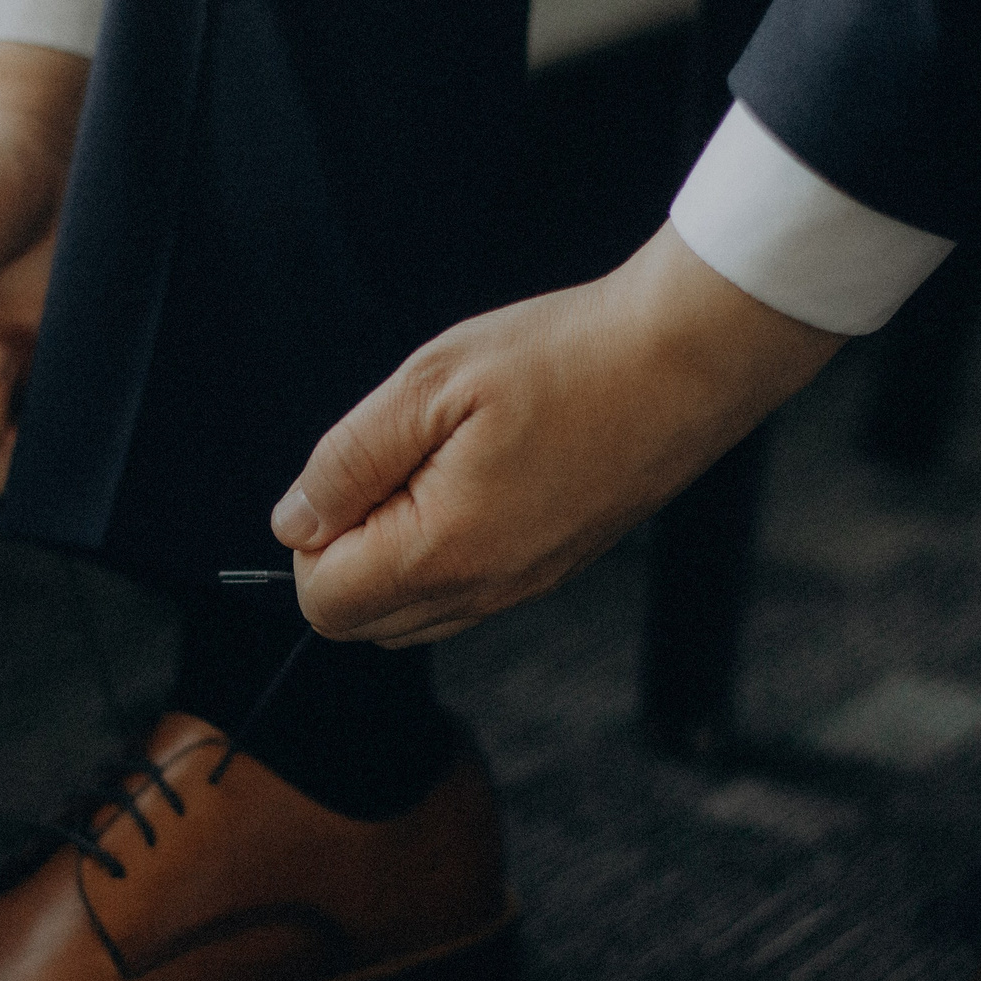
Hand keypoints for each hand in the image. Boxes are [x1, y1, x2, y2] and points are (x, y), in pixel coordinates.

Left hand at [273, 223, 846, 645]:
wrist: (687, 360)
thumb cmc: (565, 358)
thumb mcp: (430, 384)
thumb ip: (347, 461)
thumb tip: (292, 523)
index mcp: (445, 553)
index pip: (323, 603)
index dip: (313, 536)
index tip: (357, 467)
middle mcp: (484, 592)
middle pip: (361, 621)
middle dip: (348, 551)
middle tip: (397, 460)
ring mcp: (522, 588)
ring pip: (411, 615)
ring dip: (394, 552)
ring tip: (439, 463)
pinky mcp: (551, 570)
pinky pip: (462, 595)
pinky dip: (441, 551)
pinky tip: (475, 473)